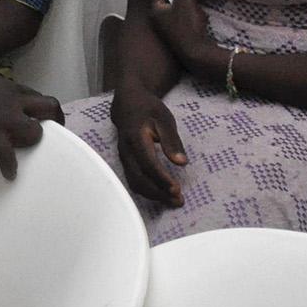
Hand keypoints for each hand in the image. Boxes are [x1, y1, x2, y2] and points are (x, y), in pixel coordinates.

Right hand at [0, 57, 57, 180]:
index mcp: (11, 87)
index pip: (40, 99)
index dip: (44, 114)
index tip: (41, 124)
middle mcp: (13, 99)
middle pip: (49, 109)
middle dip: (52, 125)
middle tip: (44, 141)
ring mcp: (3, 115)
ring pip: (34, 132)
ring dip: (30, 144)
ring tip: (22, 155)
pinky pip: (6, 152)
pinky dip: (9, 166)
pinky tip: (9, 174)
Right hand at [111, 90, 187, 205]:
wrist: (128, 105)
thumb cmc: (148, 110)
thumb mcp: (164, 118)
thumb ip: (172, 141)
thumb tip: (182, 163)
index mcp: (136, 139)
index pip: (148, 164)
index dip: (162, 179)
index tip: (177, 189)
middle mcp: (126, 152)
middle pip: (140, 179)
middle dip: (159, 193)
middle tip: (178, 200)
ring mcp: (124, 159)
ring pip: (135, 183)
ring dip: (154, 195)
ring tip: (174, 201)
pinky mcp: (126, 164)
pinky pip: (134, 181)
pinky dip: (148, 191)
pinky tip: (162, 194)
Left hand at [147, 0, 216, 72]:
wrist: (198, 56)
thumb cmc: (187, 27)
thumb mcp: (183, 1)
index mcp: (154, 9)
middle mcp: (158, 19)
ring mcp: (167, 28)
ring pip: (178, 7)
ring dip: (190, 1)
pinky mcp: (178, 35)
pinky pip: (184, 17)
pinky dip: (192, 12)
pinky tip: (203, 13)